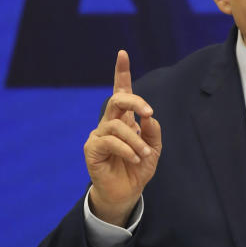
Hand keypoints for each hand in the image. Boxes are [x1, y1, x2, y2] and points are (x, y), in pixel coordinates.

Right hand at [84, 50, 161, 226]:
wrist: (126, 192)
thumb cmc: (138, 168)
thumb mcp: (153, 150)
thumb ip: (153, 133)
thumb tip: (148, 117)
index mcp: (124, 118)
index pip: (121, 91)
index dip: (121, 72)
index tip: (122, 53)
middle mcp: (110, 123)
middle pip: (117, 100)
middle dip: (133, 100)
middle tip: (148, 111)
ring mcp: (99, 134)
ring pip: (116, 126)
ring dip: (135, 140)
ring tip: (143, 154)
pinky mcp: (92, 149)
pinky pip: (109, 142)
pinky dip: (125, 149)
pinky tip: (133, 158)